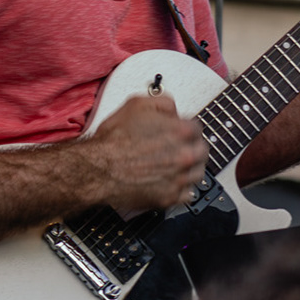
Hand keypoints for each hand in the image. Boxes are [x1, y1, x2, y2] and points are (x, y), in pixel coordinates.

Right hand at [83, 94, 208, 212]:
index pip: (197, 128)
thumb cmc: (113, 141)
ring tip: (176, 167)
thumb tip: (172, 108)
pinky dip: (181, 189)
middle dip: (191, 148)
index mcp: (181, 132)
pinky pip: (187, 195)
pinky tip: (171, 183)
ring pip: (197, 174)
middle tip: (180, 148)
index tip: (180, 132)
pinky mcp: (169, 197)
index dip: (186, 128)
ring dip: (189, 169)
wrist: (98, 169)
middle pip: (201, 151)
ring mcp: (178, 178)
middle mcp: (184, 156)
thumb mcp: (136, 105)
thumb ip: (162, 102)